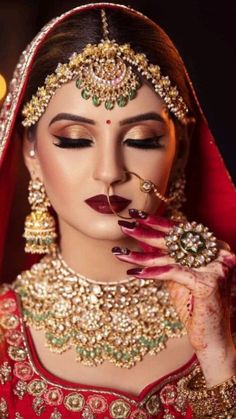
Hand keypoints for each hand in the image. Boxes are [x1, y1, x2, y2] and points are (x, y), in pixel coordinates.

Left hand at [112, 209, 235, 354]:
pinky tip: (134, 272)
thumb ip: (166, 260)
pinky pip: (174, 272)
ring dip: (142, 255)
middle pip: (175, 238)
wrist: (211, 337)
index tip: (136, 215)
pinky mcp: (207, 282)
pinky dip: (153, 272)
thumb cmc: (194, 308)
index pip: (181, 230)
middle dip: (146, 232)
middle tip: (124, 225)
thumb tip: (144, 243)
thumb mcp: (177, 279)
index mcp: (212, 248)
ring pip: (171, 255)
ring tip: (120, 252)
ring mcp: (214, 267)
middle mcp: (217, 253)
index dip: (158, 222)